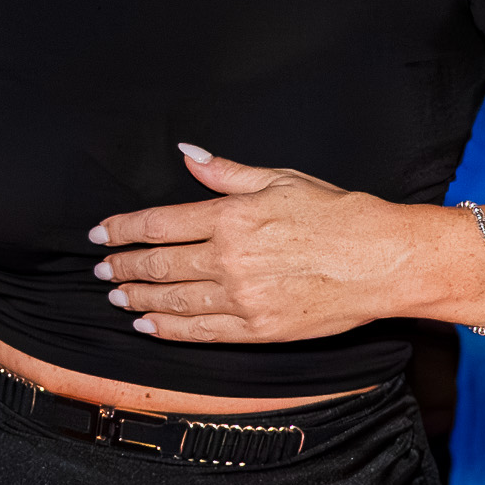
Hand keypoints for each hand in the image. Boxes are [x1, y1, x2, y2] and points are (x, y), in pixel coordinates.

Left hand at [89, 145, 483, 343]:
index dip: (122, 230)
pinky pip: (201, 332)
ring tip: (115, 296)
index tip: (100, 234)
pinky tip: (147, 324)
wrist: (384, 260)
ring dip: (138, 298)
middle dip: (123, 266)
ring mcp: (243, 297)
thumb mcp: (280, 179)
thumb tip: (187, 153)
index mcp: (231, 216)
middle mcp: (230, 258)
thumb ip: (226, 172)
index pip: (158, 224)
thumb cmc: (337, 214)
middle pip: (159, 264)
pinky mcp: (259, 328)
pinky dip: (168, 329)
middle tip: (101, 269)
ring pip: (173, 300)